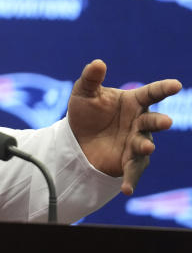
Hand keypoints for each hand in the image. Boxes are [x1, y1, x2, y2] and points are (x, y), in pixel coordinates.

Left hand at [67, 59, 181, 194]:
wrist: (77, 138)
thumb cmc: (87, 111)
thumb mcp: (84, 93)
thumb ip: (91, 78)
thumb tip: (98, 62)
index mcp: (134, 102)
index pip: (151, 93)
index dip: (163, 88)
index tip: (175, 84)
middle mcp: (140, 122)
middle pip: (152, 121)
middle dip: (159, 121)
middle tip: (165, 121)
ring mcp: (136, 142)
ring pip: (144, 145)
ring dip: (145, 146)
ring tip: (146, 146)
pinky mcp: (128, 161)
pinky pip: (132, 171)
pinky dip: (131, 180)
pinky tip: (127, 190)